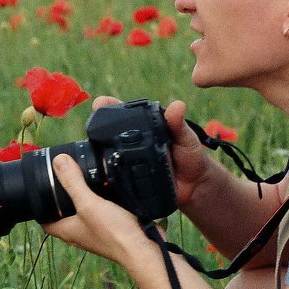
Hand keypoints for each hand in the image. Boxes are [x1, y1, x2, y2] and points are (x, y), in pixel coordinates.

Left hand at [42, 153, 149, 264]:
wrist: (141, 250)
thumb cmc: (114, 233)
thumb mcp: (89, 203)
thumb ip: (73, 182)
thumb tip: (59, 161)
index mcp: (66, 230)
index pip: (44, 220)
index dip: (40, 206)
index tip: (41, 191)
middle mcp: (79, 234)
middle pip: (64, 215)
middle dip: (63, 200)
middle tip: (65, 182)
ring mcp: (96, 234)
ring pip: (84, 215)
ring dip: (85, 202)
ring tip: (87, 183)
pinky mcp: (112, 232)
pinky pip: (102, 216)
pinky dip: (103, 205)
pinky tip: (110, 194)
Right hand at [92, 96, 212, 208]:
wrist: (195, 185)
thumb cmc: (191, 156)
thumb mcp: (186, 137)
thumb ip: (178, 124)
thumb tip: (178, 106)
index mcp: (144, 127)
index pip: (123, 114)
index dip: (109, 107)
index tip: (101, 103)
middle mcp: (132, 142)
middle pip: (108, 132)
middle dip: (97, 127)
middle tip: (93, 123)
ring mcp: (129, 160)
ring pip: (107, 153)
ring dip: (98, 151)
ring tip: (93, 147)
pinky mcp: (129, 179)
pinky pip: (115, 177)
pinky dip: (107, 175)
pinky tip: (101, 173)